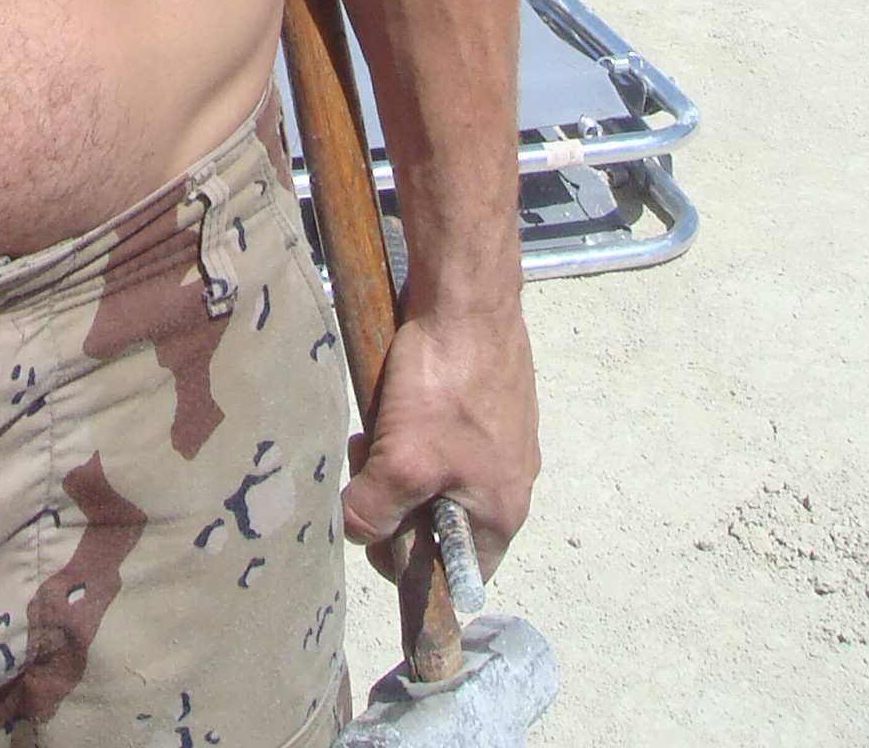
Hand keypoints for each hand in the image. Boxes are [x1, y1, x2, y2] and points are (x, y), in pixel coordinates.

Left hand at [342, 300, 538, 584]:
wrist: (466, 296)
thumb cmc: (447, 384)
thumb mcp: (404, 463)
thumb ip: (377, 512)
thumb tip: (358, 531)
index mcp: (503, 512)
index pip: (457, 572)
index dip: (410, 562)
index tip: (375, 525)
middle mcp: (510, 480)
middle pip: (439, 517)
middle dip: (395, 496)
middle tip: (368, 460)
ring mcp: (500, 437)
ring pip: (434, 471)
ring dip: (398, 457)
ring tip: (375, 424)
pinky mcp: (483, 401)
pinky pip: (440, 433)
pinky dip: (410, 424)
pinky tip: (390, 398)